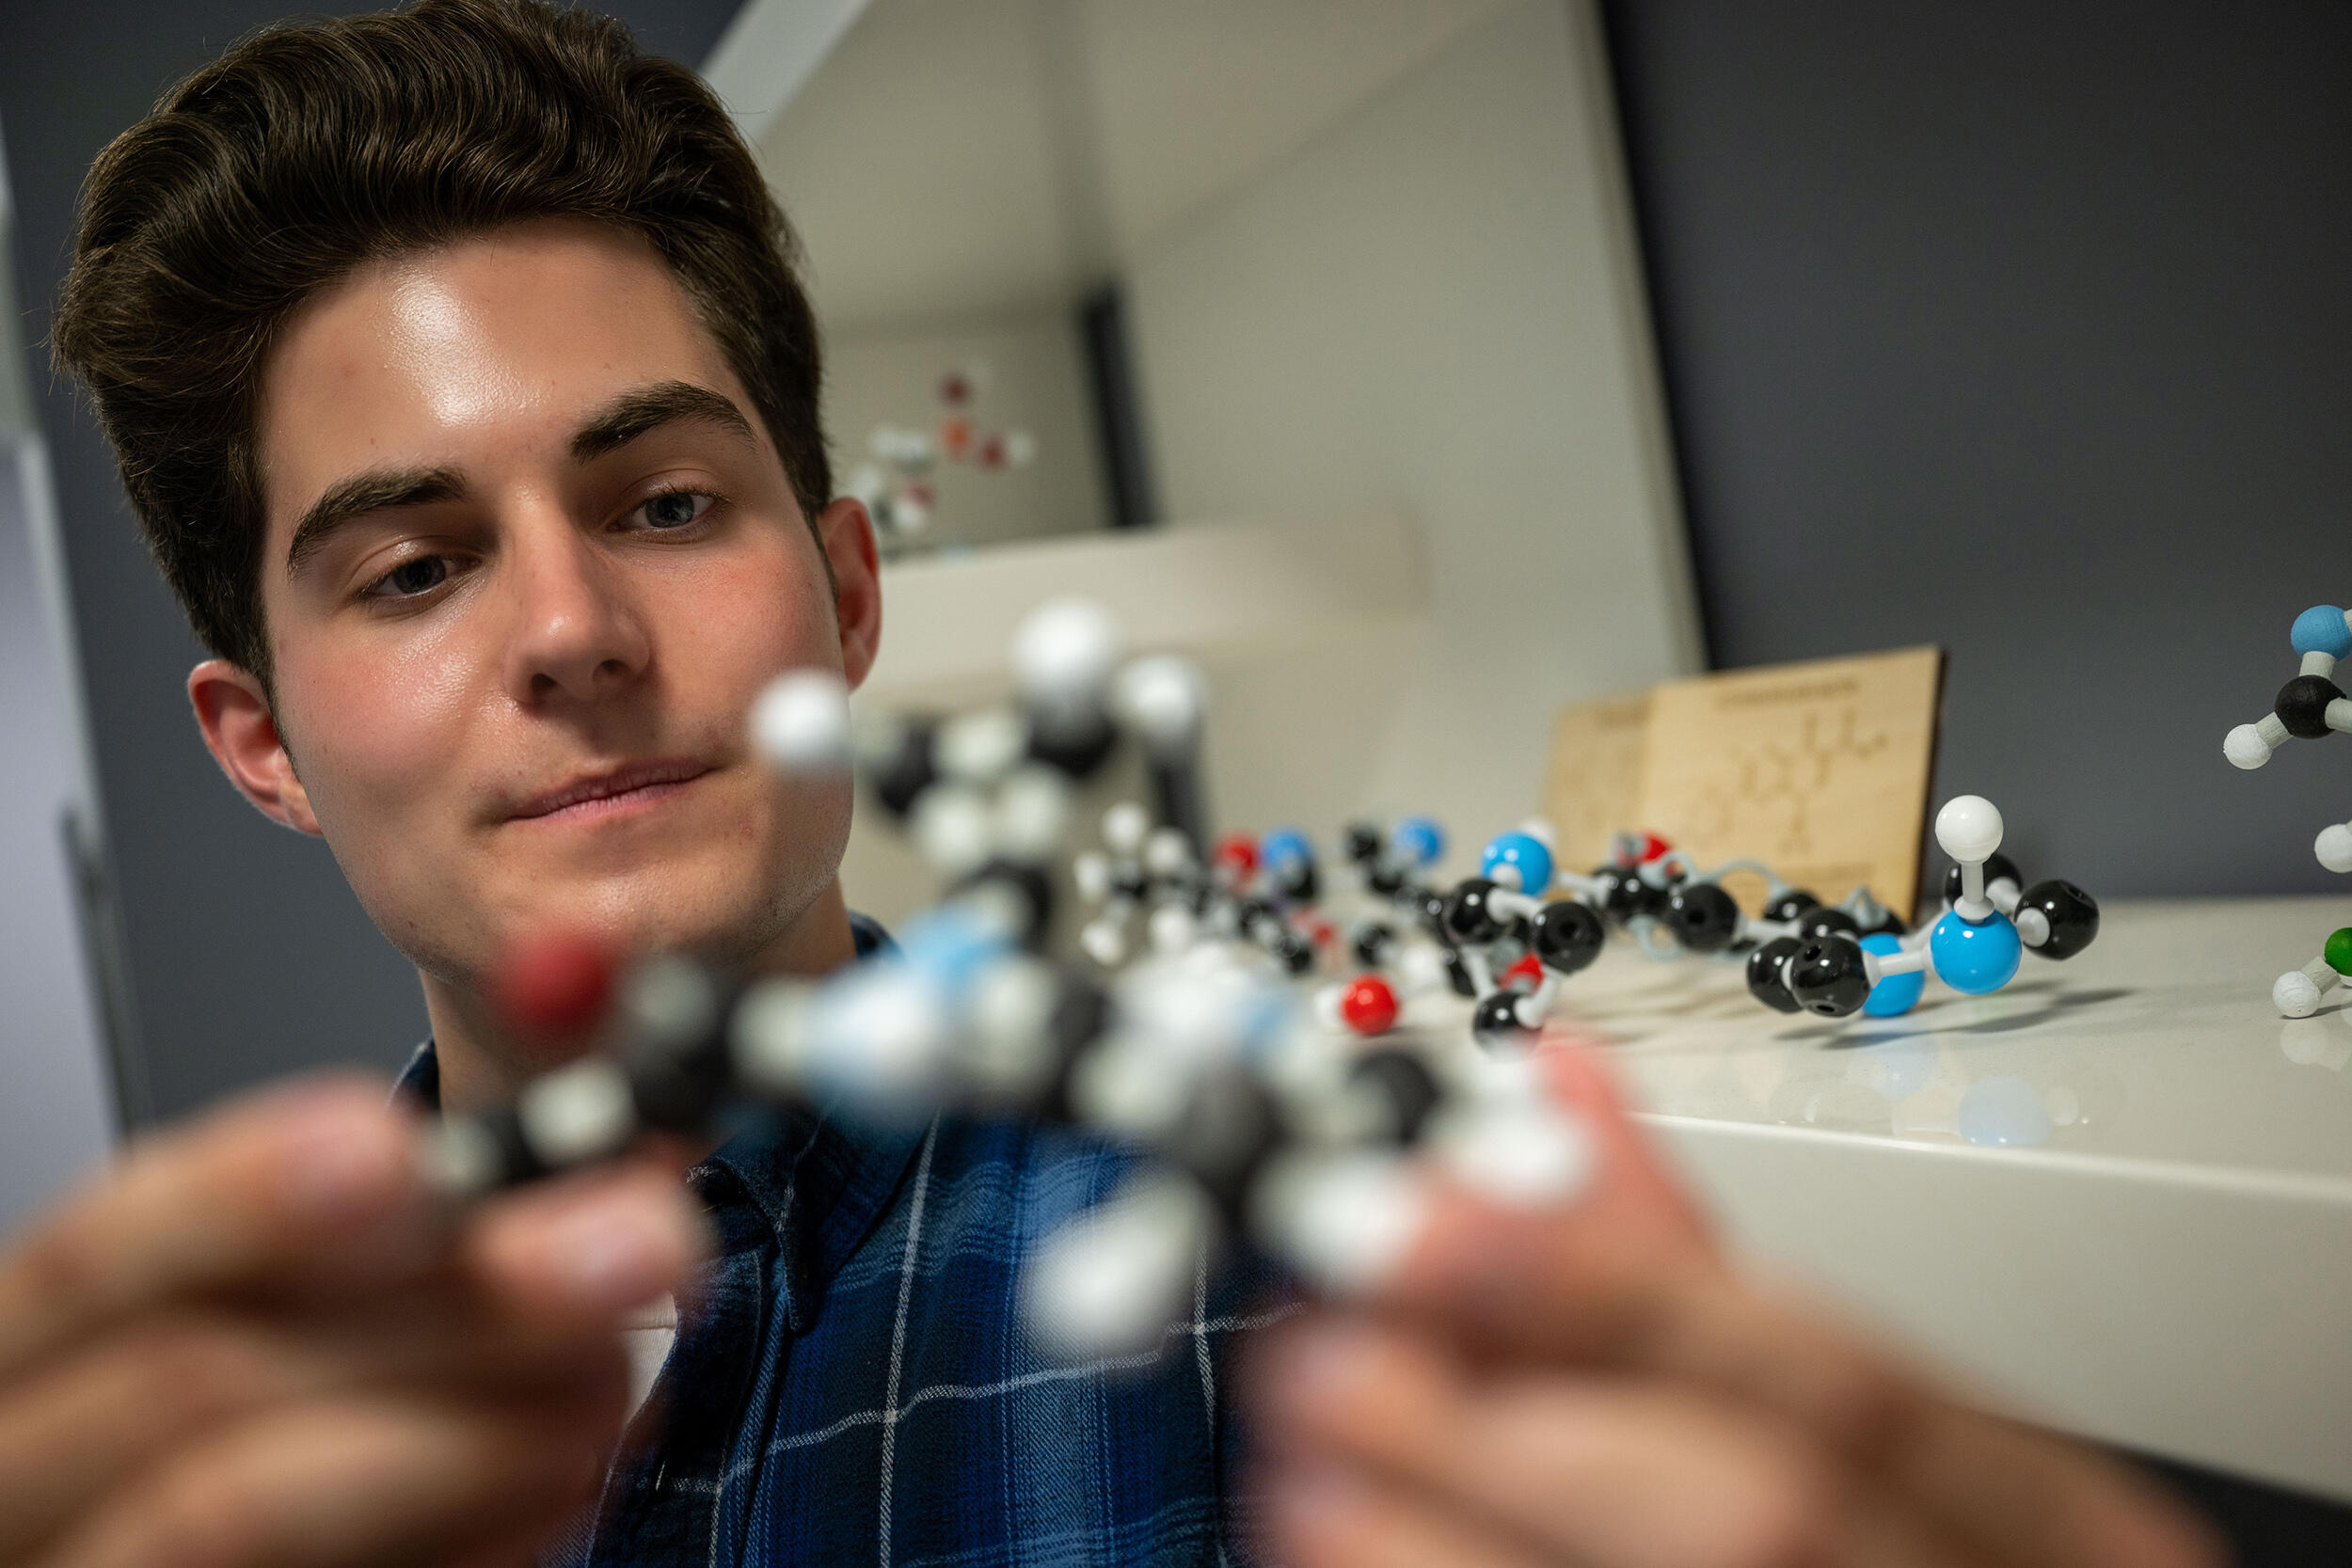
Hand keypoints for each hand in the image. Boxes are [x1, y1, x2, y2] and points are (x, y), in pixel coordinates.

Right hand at [0, 1074, 706, 1567]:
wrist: (256, 1557)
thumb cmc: (282, 1423)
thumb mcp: (311, 1304)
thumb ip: (407, 1226)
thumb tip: (592, 1147)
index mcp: (33, 1349)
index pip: (91, 1254)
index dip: (240, 1196)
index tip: (394, 1149)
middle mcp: (25, 1477)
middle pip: (190, 1374)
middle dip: (448, 1299)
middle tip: (637, 1242)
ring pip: (246, 1505)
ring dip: (475, 1425)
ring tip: (617, 1377)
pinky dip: (479, 1537)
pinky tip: (567, 1480)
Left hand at [1247, 1045, 2224, 1567]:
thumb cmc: (1912, 1556)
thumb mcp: (1886, 1436)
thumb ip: (1707, 1274)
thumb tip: (1553, 1084)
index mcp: (2048, 1515)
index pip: (1839, 1377)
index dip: (1611, 1289)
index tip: (1423, 1210)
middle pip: (1747, 1511)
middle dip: (1510, 1418)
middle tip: (1327, 1343)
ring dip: (1427, 1520)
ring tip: (1306, 1446)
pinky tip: (1338, 1537)